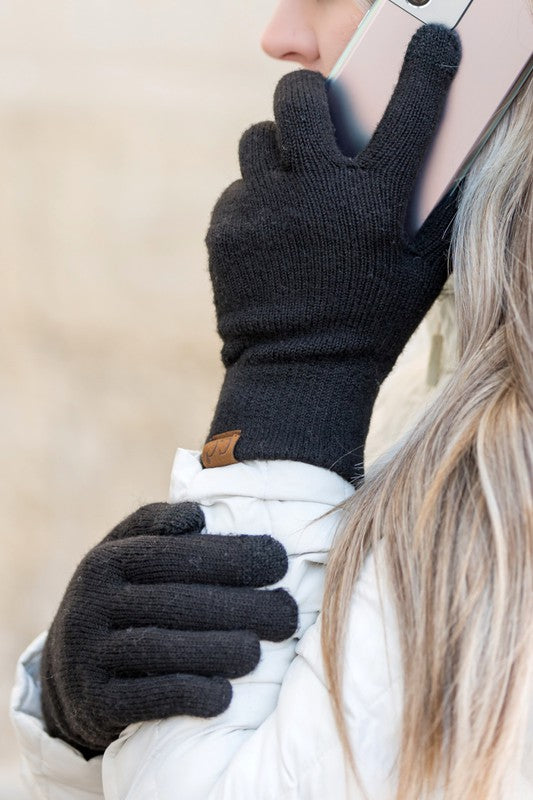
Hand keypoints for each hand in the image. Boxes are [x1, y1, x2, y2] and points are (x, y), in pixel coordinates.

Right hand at [40, 501, 295, 758]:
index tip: (280, 561)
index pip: (175, 552)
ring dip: (220, 650)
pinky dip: (189, 695)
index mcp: (107, 558)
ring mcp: (88, 653)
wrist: (70, 668)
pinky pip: (146, 698)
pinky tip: (225, 695)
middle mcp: (91, 602)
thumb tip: (198, 516)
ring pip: (163, 649)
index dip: (230, 555)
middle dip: (241, 606)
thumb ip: (160, 527)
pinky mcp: (94, 700)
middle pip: (176, 601)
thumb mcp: (128, 553)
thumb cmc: (122, 597)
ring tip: (259, 652)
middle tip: (288, 614)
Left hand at [204, 24, 461, 481]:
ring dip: (275, 154)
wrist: (301, 374)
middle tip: (318, 125)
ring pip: (258, 138)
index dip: (427, 65)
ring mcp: (265, 207)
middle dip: (310, 99)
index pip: (412, 107)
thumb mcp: (418, 271)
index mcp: (376, 199)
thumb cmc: (370, 326)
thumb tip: (439, 165)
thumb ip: (429, 213)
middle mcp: (318, 191)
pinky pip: (237, 190)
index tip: (430, 44)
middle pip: (300, 95)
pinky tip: (267, 239)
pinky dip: (253, 205)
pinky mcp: (225, 228)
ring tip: (287, 191)